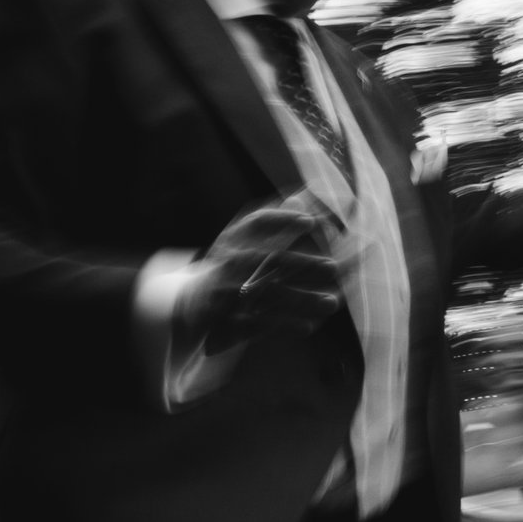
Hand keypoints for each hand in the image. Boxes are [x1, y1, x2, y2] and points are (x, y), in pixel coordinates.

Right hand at [179, 193, 344, 352]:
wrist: (188, 303)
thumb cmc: (228, 267)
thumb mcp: (244, 241)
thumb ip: (275, 222)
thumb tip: (306, 194)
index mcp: (233, 239)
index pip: (256, 221)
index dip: (283, 219)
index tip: (311, 221)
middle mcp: (227, 261)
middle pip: (267, 259)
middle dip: (302, 263)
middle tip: (334, 267)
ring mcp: (223, 290)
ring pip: (267, 294)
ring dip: (301, 299)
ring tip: (332, 303)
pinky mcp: (223, 318)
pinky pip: (257, 323)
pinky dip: (283, 326)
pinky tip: (309, 327)